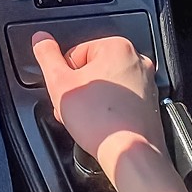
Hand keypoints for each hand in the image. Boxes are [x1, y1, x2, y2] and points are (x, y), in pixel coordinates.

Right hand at [32, 33, 187, 191]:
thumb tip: (40, 39)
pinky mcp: (150, 104)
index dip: (65, 75)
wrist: (128, 152)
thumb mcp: (59, 83)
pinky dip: (108, 109)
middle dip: (78, 88)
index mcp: (117, 47)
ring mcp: (147, 83)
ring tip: (86, 118)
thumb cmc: (98, 120)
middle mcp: (137, 61)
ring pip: (106, 85)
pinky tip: (100, 124)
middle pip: (92, 69)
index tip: (67, 92)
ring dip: (91, 99)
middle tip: (74, 106)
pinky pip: (120, 100)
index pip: (76, 53)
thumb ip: (47, 56)